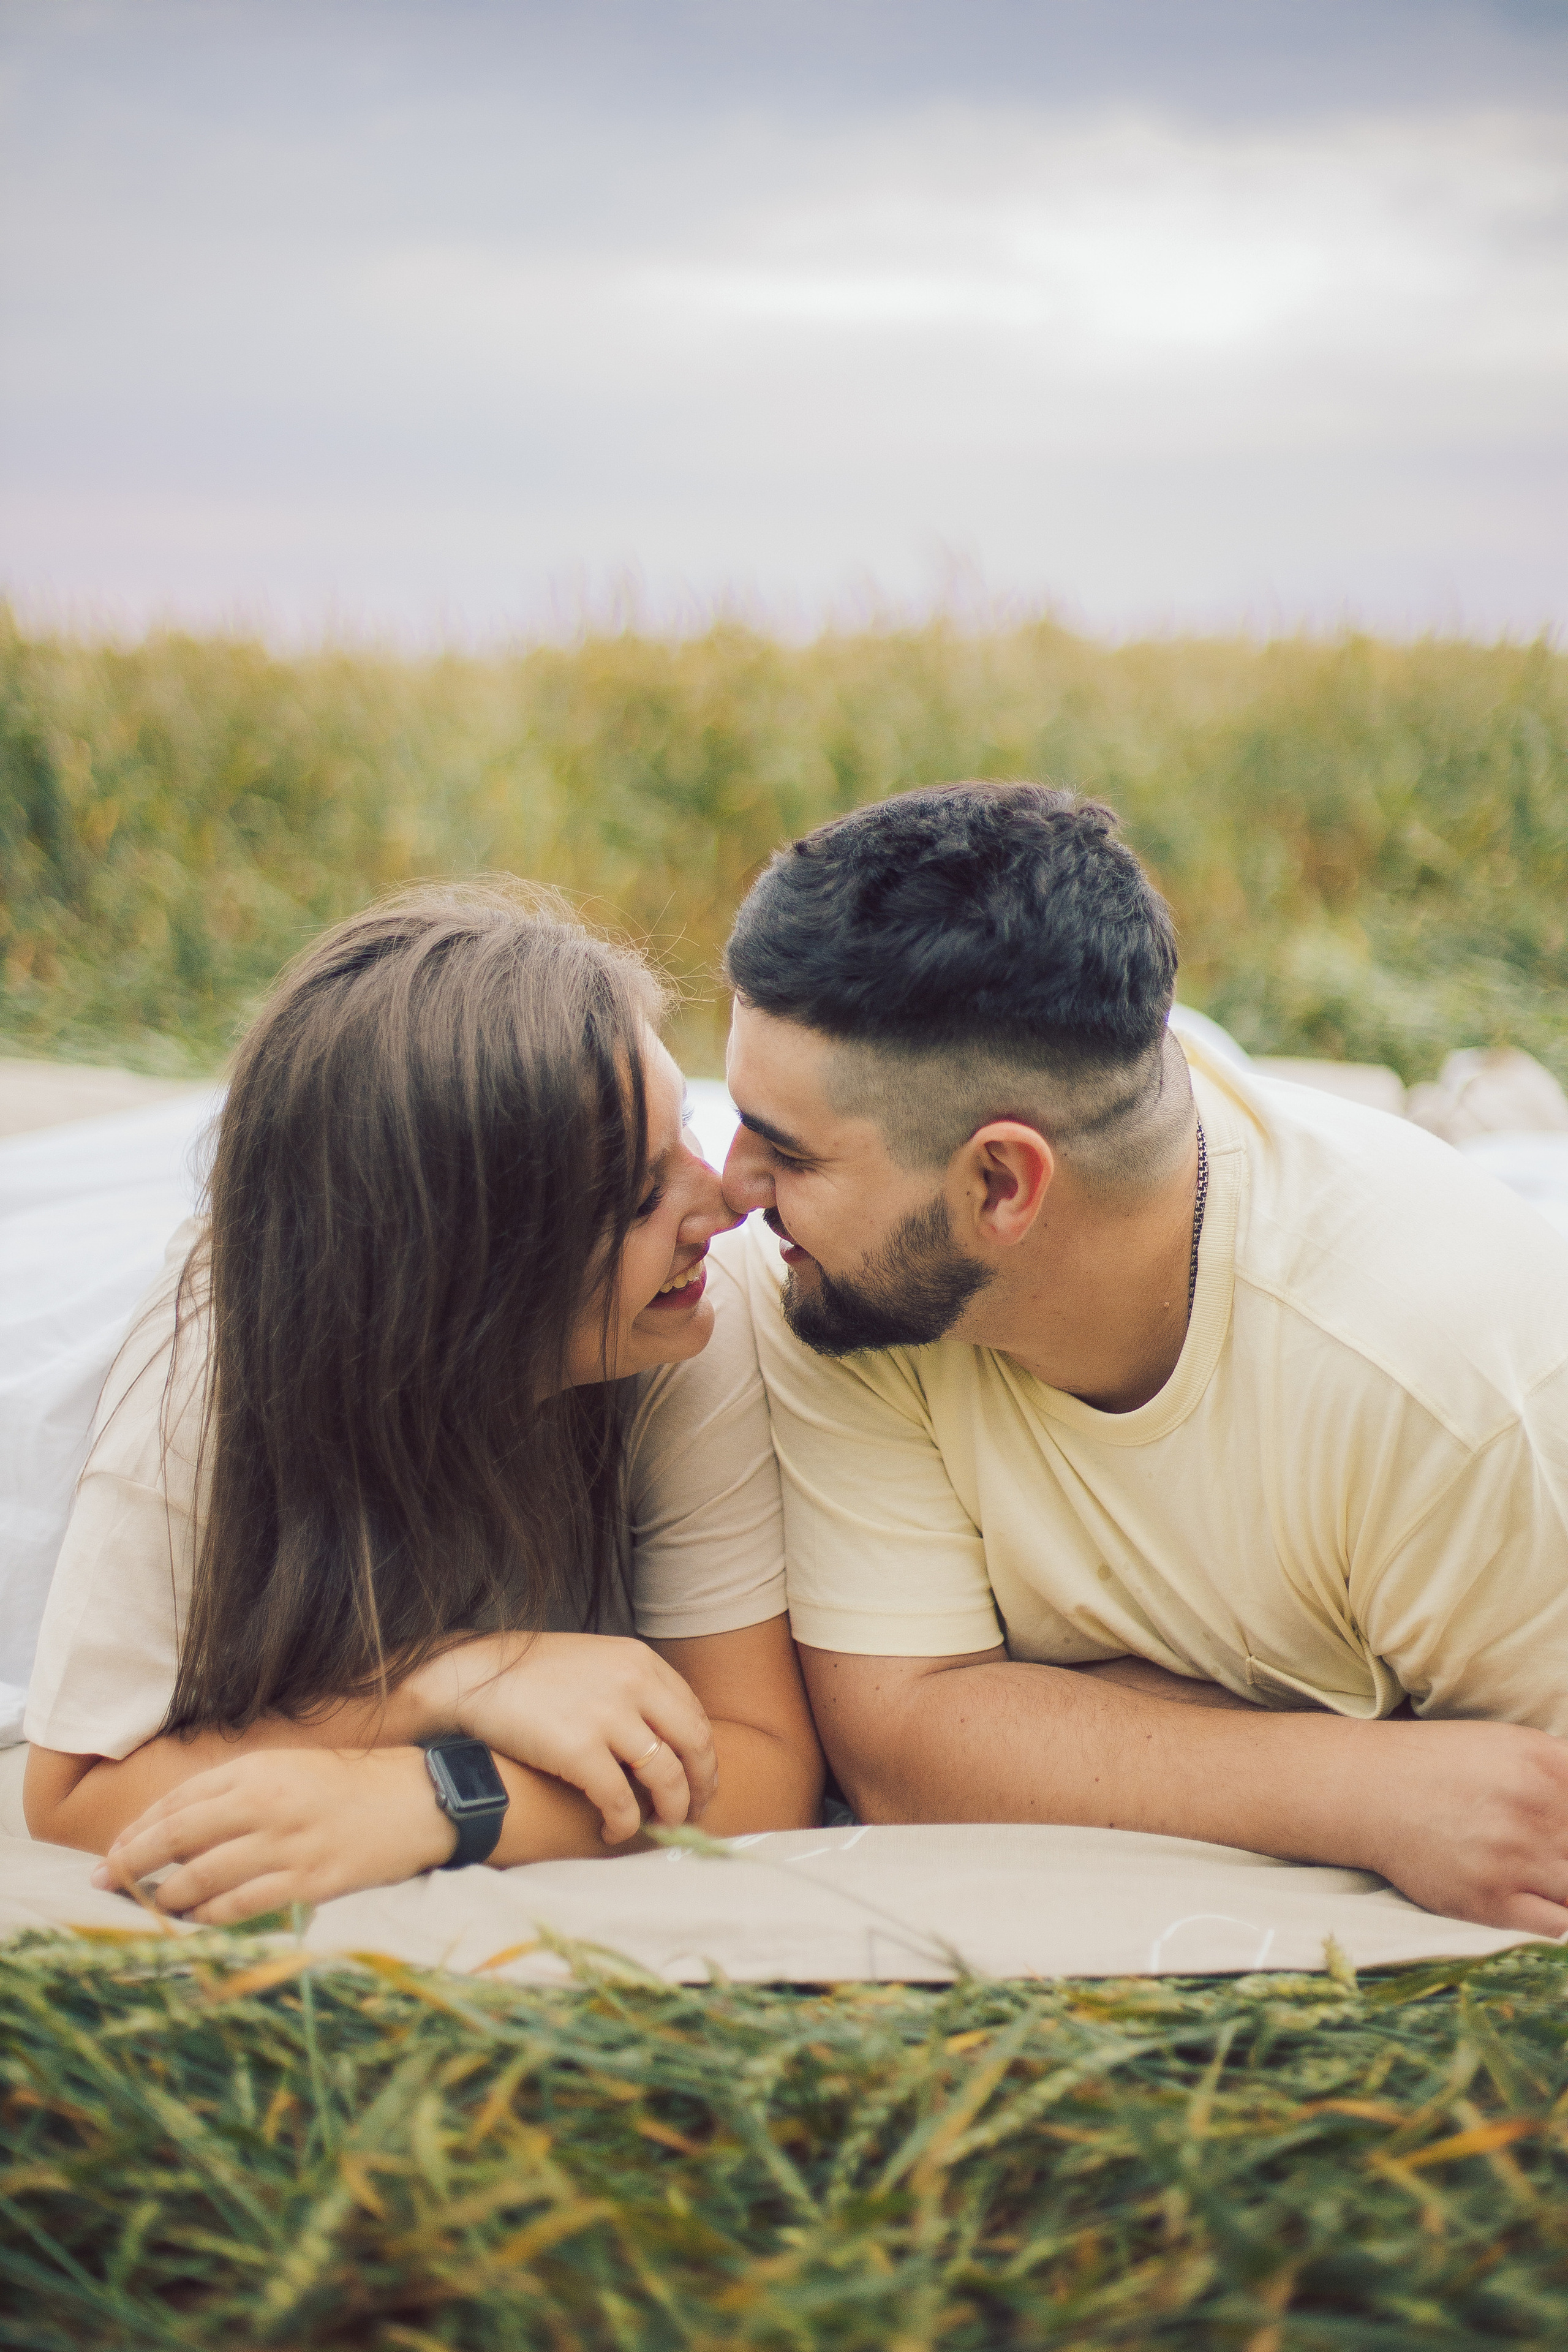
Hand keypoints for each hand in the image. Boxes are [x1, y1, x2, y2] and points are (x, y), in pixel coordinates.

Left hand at [89, 1747, 453, 1924]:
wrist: (423, 1800)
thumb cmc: (356, 1784)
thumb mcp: (292, 1768)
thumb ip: (240, 1790)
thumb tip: (180, 1826)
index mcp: (259, 1769)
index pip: (178, 1802)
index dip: (137, 1830)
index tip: (111, 1851)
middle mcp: (266, 1803)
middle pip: (178, 1838)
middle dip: (132, 1863)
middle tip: (103, 1883)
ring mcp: (288, 1845)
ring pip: (203, 1878)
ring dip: (166, 1898)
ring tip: (150, 1908)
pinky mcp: (310, 1881)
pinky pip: (242, 1906)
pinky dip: (210, 1919)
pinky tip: (195, 1923)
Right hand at [411, 1631, 717, 1845]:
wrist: (472, 1676)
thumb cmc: (528, 1674)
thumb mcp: (593, 1662)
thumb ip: (631, 1687)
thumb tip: (661, 1732)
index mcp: (639, 1661)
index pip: (694, 1714)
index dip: (703, 1755)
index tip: (699, 1779)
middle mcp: (633, 1683)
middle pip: (694, 1745)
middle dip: (702, 1786)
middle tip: (696, 1813)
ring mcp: (608, 1715)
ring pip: (667, 1776)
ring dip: (673, 1810)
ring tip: (664, 1827)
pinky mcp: (579, 1749)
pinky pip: (620, 1800)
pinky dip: (625, 1825)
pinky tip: (615, 1832)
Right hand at [1355, 1720, 1567, 1934]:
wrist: (1370, 1791)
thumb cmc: (1441, 1765)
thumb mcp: (1511, 1745)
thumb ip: (1561, 1771)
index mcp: (1545, 1765)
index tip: (1559, 1833)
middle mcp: (1534, 1811)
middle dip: (1565, 1852)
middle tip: (1546, 1851)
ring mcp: (1514, 1859)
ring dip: (1563, 1883)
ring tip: (1541, 1875)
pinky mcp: (1491, 1900)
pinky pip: (1558, 1925)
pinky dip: (1560, 1917)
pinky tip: (1543, 1902)